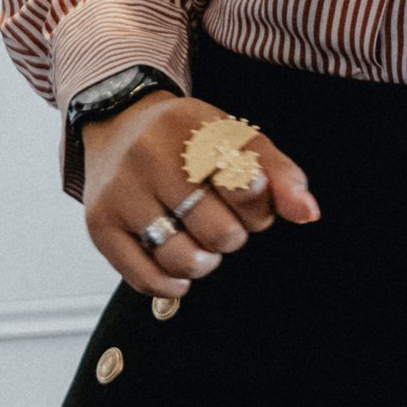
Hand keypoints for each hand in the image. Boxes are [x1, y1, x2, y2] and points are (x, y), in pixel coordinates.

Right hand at [79, 92, 319, 302]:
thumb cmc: (185, 138)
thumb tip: (307, 213)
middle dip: (232, 234)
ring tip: (199, 240)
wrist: (116, 122)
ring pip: (183, 260)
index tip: (246, 194)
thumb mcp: (235, 138)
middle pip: (220, 232)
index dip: (257, 203)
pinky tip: (178, 268)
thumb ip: (279, 173)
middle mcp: (149, 156)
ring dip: (204, 261)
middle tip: (219, 216)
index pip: (247, 186)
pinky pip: (144, 278)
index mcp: (191, 127)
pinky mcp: (100, 224)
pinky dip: (171, 283)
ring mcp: (121, 192)